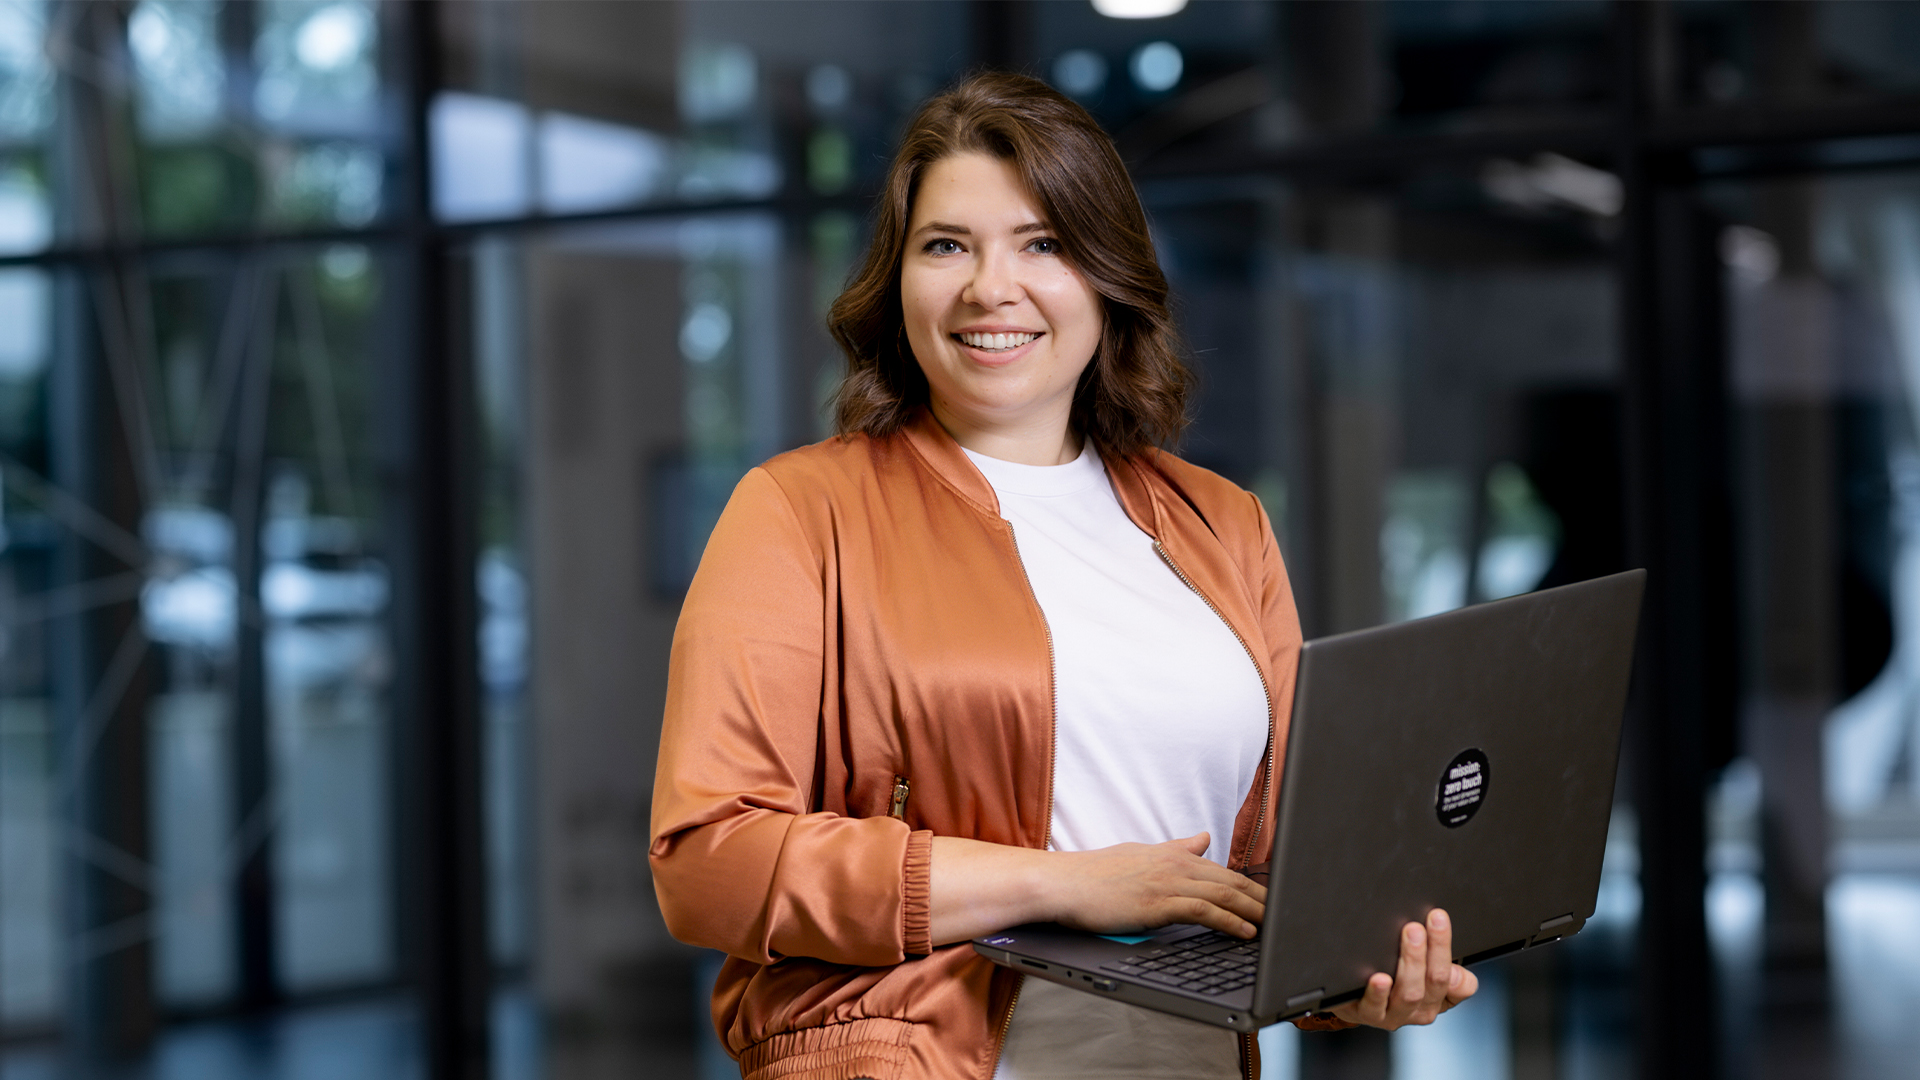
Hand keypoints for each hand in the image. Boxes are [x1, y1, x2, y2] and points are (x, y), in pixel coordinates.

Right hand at [1045, 833, 1266, 939]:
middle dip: (1263, 899)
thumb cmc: (1094, 875)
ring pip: (1225, 894)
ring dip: (1255, 912)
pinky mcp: (1159, 902)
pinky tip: (1245, 933)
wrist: (1062, 884)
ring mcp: (1167, 881)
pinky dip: (1230, 922)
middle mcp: (1175, 864)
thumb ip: (1176, 849)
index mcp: (1172, 854)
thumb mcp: (1140, 854)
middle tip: (1287, 915)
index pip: (1223, 870)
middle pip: (1232, 881)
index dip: (1253, 886)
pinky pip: (1205, 911)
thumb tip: (1203, 839)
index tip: (1274, 901)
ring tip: (1276, 926)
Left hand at [1328, 908, 1477, 1029]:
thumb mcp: (1422, 968)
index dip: (1450, 950)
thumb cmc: (1393, 978)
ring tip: (1409, 935)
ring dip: (1411, 962)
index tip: (1439, 916)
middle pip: (1435, 980)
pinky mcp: (1370, 1015)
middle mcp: (1423, 1008)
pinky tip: (1379, 978)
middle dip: (1433, 948)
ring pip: (1410, 993)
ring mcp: (1396, 1014)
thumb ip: (1438, 956)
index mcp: (1440, 996)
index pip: (1462, 982)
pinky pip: (1376, 1006)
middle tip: (1422, 922)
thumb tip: (1445, 937)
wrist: (1355, 1002)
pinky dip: (1379, 992)